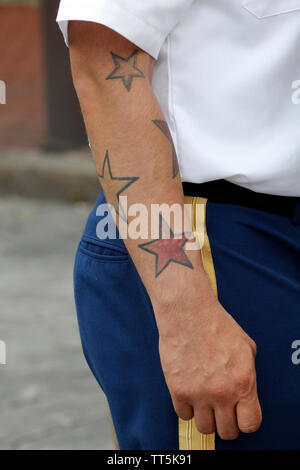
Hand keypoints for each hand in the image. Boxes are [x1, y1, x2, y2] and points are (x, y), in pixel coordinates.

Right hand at [157, 295, 261, 439]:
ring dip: (205, 416)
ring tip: (204, 399)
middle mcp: (222, 393)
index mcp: (244, 382)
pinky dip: (187, 407)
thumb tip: (244, 394)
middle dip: (225, 422)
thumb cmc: (217, 325)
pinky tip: (189, 391)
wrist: (187, 313)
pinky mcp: (177, 390)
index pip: (250, 425)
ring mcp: (198, 393)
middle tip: (221, 408)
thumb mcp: (246, 347)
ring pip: (205, 428)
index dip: (245, 421)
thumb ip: (248, 375)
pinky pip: (184, 416)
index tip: (239, 414)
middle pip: (227, 432)